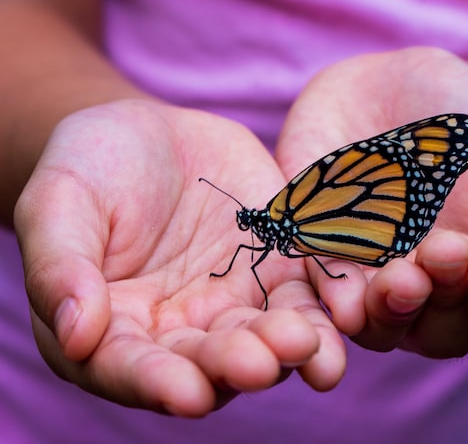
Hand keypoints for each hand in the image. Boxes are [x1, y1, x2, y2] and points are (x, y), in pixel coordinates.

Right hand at [14, 99, 345, 414]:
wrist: (151, 134)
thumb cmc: (90, 168)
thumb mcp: (59, 203)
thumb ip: (62, 267)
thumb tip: (76, 335)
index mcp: (115, 330)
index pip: (133, 369)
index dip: (157, 383)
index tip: (187, 393)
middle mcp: (181, 331)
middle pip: (210, 363)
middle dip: (236, 365)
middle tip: (260, 363)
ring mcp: (235, 303)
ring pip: (267, 338)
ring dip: (291, 349)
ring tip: (310, 346)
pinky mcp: (279, 270)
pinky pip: (307, 294)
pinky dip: (328, 307)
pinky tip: (348, 311)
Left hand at [277, 48, 467, 358]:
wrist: (403, 84)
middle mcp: (431, 291)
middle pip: (440, 334)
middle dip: (444, 303)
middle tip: (444, 251)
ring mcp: (374, 277)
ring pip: (379, 326)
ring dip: (389, 312)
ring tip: (399, 278)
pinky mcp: (322, 252)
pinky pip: (322, 289)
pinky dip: (332, 296)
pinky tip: (343, 296)